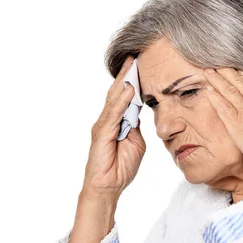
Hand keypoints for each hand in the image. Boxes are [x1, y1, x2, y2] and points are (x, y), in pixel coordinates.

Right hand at [82, 55, 145, 199]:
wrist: (108, 186)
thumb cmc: (121, 167)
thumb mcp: (136, 142)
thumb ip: (136, 126)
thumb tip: (140, 113)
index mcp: (117, 121)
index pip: (125, 96)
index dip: (132, 80)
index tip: (140, 64)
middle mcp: (108, 119)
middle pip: (117, 92)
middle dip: (126, 74)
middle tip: (134, 56)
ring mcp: (103, 125)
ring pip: (114, 99)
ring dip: (124, 82)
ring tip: (132, 65)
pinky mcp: (101, 133)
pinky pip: (113, 114)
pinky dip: (121, 101)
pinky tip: (129, 90)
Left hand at [203, 67, 242, 189]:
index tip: (239, 71)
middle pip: (241, 84)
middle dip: (229, 73)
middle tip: (219, 65)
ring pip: (229, 91)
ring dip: (217, 80)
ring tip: (208, 72)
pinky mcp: (235, 123)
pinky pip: (222, 107)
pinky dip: (214, 97)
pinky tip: (207, 90)